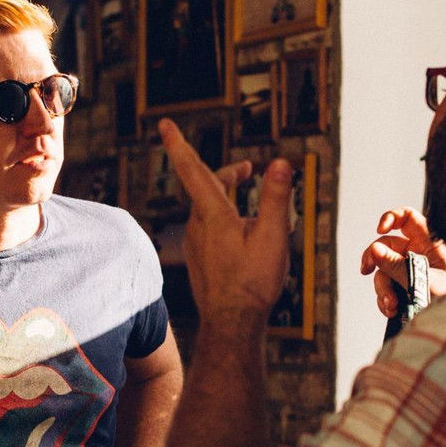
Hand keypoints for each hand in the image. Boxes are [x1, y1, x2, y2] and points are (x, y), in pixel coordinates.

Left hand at [158, 118, 293, 325]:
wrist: (231, 322)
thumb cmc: (253, 281)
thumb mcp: (273, 236)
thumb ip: (276, 198)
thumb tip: (281, 163)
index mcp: (213, 214)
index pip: (193, 169)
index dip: (178, 144)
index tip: (164, 124)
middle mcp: (198, 225)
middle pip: (208, 187)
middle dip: (227, 173)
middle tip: (249, 168)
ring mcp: (195, 243)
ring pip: (209, 209)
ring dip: (228, 197)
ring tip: (254, 204)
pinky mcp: (199, 258)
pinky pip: (209, 229)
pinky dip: (226, 220)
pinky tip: (247, 236)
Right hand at [359, 207, 445, 317]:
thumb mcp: (424, 281)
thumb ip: (398, 265)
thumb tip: (374, 249)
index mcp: (429, 246)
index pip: (409, 219)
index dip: (392, 217)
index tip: (380, 230)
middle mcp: (417, 257)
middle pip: (386, 247)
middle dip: (374, 259)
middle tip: (366, 270)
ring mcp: (409, 274)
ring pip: (383, 272)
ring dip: (382, 289)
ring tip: (392, 305)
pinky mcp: (403, 292)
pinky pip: (385, 290)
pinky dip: (384, 301)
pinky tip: (392, 311)